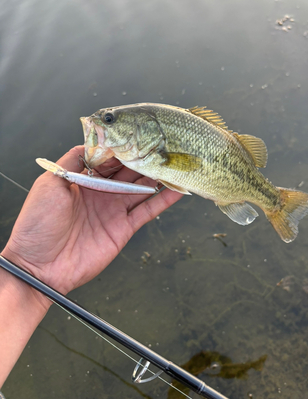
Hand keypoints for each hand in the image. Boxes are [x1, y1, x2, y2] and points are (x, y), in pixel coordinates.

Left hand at [1, 146, 181, 306]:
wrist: (39, 265)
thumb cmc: (38, 222)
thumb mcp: (50, 182)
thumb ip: (73, 160)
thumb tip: (93, 141)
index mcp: (84, 179)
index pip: (110, 158)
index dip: (124, 147)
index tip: (141, 134)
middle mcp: (102, 192)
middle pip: (129, 171)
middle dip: (145, 158)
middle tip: (165, 144)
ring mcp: (114, 210)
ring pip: (143, 189)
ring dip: (159, 176)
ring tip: (177, 162)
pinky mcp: (124, 228)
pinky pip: (148, 211)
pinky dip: (164, 201)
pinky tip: (178, 189)